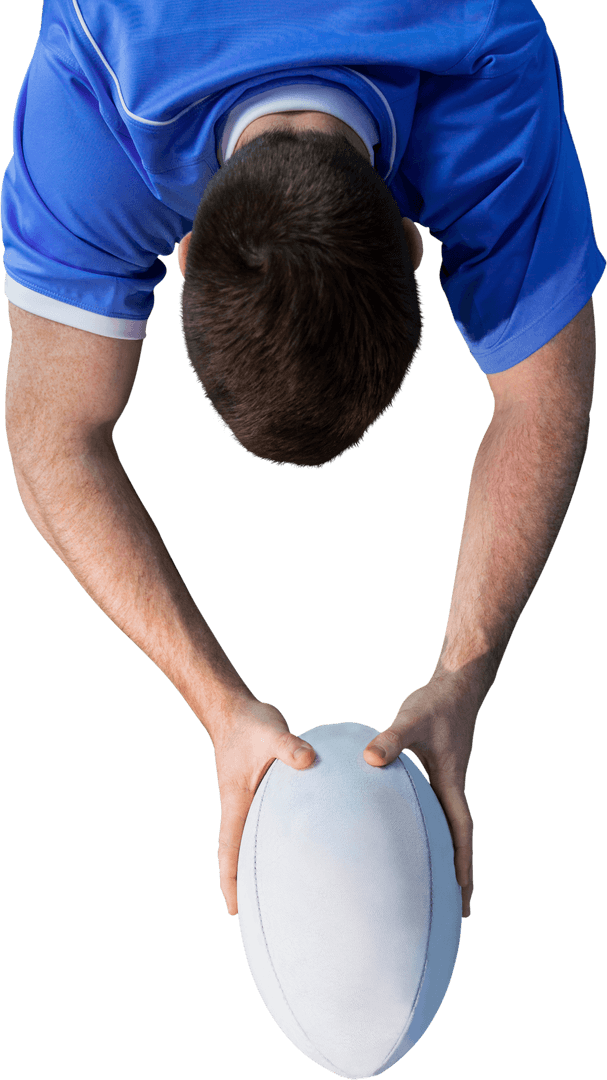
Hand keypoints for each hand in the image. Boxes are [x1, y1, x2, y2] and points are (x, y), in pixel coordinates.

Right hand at [211, 698, 315, 915]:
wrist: (237, 710)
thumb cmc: (250, 724)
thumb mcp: (270, 731)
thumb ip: (289, 746)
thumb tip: (308, 759)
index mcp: (237, 802)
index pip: (230, 849)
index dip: (230, 880)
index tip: (235, 910)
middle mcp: (242, 807)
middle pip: (242, 854)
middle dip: (249, 885)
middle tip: (264, 917)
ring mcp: (252, 801)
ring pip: (256, 840)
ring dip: (264, 864)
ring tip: (286, 893)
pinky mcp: (264, 791)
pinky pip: (270, 823)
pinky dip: (279, 840)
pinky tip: (300, 849)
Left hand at [364, 678, 477, 917]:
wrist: (455, 686)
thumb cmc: (435, 704)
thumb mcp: (411, 721)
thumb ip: (390, 740)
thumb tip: (370, 759)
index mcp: (451, 784)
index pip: (461, 832)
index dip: (462, 865)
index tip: (464, 897)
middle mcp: (451, 788)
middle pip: (458, 840)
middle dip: (458, 875)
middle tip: (456, 912)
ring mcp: (445, 781)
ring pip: (447, 827)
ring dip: (446, 856)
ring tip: (435, 888)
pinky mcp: (436, 772)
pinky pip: (435, 810)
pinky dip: (431, 830)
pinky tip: (414, 838)